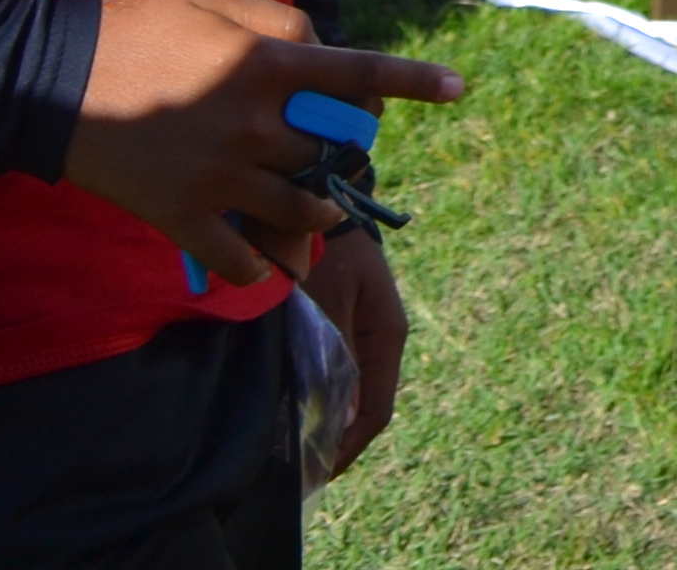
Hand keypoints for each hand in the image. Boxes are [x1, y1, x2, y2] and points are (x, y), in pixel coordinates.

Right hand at [56, 0, 462, 287]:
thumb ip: (282, 21)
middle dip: (347, 155)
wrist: (48, 80)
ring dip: (320, 215)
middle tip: (341, 156)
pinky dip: (258, 266)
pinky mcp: (178, 214)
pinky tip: (263, 265)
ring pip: (300, 210)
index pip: (360, 74)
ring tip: (321, 212)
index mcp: (267, 64)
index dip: (415, 81)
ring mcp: (218, 175)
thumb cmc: (137, 25)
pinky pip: (238, 259)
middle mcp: (254, 123)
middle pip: (333, 151)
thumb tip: (325, 48)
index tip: (460, 89)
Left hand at [299, 229, 408, 474]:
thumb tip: (331, 408)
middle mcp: (380, 340)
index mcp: (387, 336)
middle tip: (297, 472)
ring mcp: (364, 332)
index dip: (348, 449)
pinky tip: (289, 407)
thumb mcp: (330, 299)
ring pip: (349, 393)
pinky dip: (315, 397)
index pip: (376, 412)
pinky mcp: (344, 324)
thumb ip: (334, 351)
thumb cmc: (328, 247)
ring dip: (325, 422)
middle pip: (365, 408)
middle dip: (334, 442)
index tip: (317, 475)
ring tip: (289, 448)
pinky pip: (335, 373)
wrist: (323, 200)